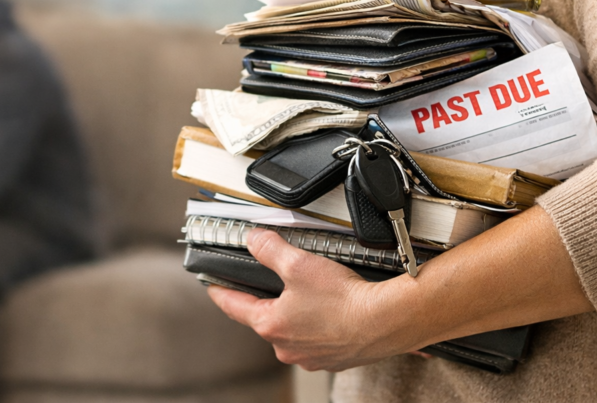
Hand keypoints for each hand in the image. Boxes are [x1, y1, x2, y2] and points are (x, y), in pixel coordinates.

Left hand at [207, 229, 418, 371]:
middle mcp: (286, 347)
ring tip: (314, 292)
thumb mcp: (298, 263)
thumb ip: (269, 248)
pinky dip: (320, 323)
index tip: (212, 286)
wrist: (385, 321)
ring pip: (293, 328)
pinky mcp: (334, 357)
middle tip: (277, 280)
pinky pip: (317, 337)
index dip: (220, 292)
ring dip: (297, 312)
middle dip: (269, 298)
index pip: (233, 306)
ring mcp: (310, 356)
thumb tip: (254, 240)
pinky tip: (332, 309)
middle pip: (265, 317)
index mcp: (270, 325)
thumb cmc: (344, 300)